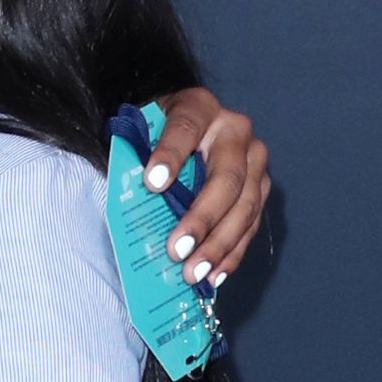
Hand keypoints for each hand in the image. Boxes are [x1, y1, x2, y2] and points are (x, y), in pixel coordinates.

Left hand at [147, 87, 268, 289]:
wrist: (181, 123)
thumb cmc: (151, 131)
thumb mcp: (138, 131)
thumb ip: (131, 156)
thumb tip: (121, 199)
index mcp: (198, 106)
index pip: (185, 128)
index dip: (170, 155)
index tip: (152, 183)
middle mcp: (234, 129)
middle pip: (225, 178)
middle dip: (201, 218)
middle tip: (176, 251)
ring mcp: (254, 159)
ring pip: (245, 206)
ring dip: (219, 244)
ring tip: (194, 272)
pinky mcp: (260, 186)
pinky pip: (252, 223)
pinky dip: (232, 252)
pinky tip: (215, 275)